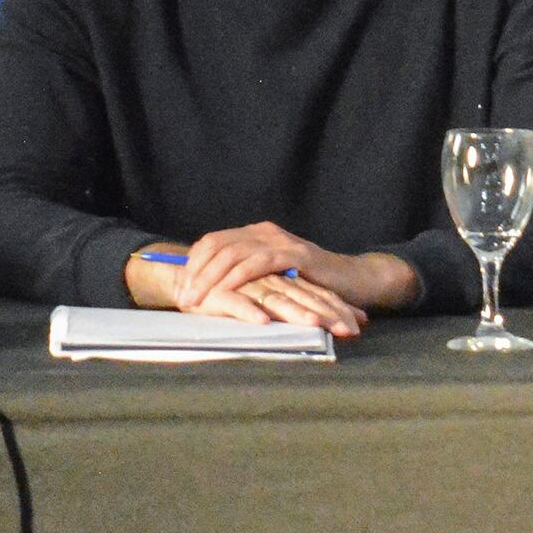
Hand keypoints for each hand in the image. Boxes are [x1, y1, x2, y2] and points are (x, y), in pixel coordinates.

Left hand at [128, 224, 386, 338]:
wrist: (353, 281)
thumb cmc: (311, 285)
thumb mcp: (272, 279)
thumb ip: (248, 279)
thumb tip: (210, 292)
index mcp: (255, 235)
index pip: (212, 242)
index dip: (193, 264)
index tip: (180, 287)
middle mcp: (264, 232)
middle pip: (217, 246)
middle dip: (195, 273)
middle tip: (181, 298)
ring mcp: (279, 241)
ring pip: (233, 254)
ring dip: (210, 278)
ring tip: (195, 299)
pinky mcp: (294, 255)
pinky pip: (258, 263)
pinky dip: (238, 277)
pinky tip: (225, 290)